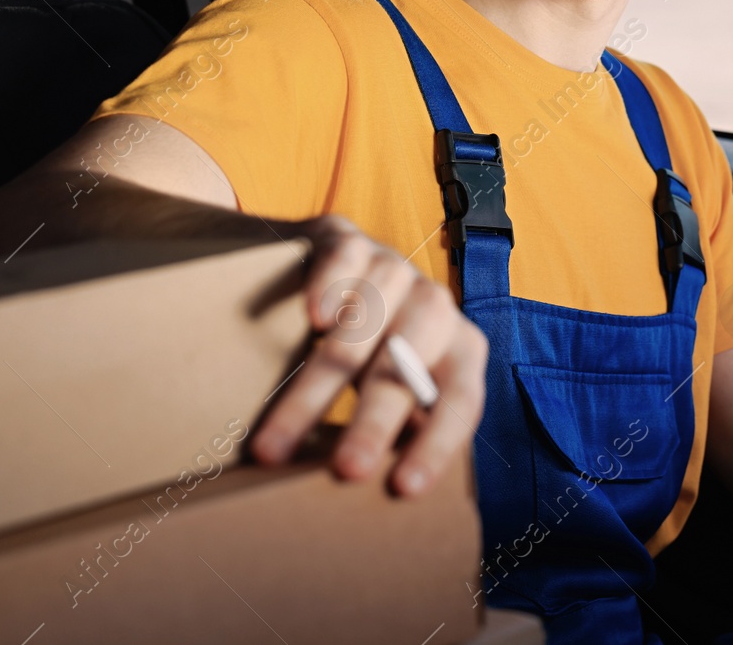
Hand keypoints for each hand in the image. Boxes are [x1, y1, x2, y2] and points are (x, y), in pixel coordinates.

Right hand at [249, 214, 487, 495]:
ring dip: (316, 388)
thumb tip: (379, 497)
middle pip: (404, 367)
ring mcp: (391, 265)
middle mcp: (433, 303)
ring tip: (273, 442)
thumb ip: (399, 427)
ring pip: (360, 328)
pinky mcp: (346, 236)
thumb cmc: (365, 349)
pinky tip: (310, 318)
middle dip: (373, 423)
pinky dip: (328, 287)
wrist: (319, 268)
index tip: (403, 488)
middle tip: (343, 471)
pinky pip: (343, 259)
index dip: (435, 444)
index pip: (459, 399)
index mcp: (458, 348)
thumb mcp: (389, 388)